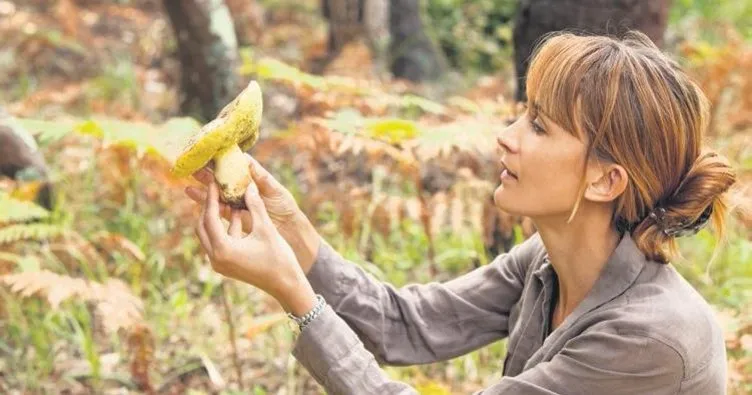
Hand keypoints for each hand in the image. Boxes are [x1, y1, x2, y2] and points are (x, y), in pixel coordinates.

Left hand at [195, 179, 315, 315]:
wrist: (286, 284)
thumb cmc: (278, 258)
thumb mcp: (266, 228)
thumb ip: (255, 205)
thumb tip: (248, 185)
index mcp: (223, 250)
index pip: (210, 218)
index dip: (211, 198)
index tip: (213, 183)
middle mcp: (216, 259)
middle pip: (203, 227)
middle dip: (210, 208)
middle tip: (217, 191)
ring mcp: (220, 264)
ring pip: (210, 235)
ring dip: (218, 218)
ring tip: (229, 201)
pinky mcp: (226, 266)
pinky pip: (219, 243)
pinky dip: (226, 229)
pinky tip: (240, 216)